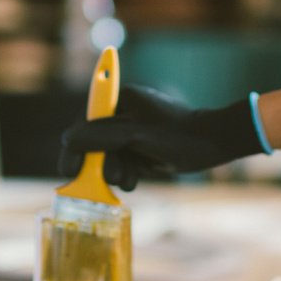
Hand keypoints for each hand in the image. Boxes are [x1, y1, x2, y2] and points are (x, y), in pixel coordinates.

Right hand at [58, 85, 265, 189]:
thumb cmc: (177, 134)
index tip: (70, 170)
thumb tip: (68, 138)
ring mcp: (133, 133)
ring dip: (114, 172)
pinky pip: (123, 164)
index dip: (75, 147)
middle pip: (94, 144)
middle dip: (99, 164)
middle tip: (107, 179)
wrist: (213, 144)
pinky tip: (136, 179)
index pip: (85, 123)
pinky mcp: (143, 149)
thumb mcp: (136, 135)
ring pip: (108, 158)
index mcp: (120, 101)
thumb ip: (101, 136)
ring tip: (129, 178)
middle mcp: (123, 115)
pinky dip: (126, 174)